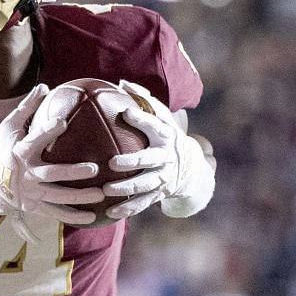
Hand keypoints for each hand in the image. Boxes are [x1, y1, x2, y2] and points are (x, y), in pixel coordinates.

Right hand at [0, 83, 107, 227]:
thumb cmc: (1, 150)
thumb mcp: (9, 127)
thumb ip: (27, 107)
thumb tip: (45, 86)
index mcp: (20, 152)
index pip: (35, 140)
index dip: (48, 131)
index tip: (63, 121)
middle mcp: (26, 174)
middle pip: (52, 173)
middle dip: (73, 172)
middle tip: (94, 168)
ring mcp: (31, 193)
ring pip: (58, 196)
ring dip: (80, 197)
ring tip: (100, 194)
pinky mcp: (34, 206)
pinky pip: (56, 213)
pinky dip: (73, 216)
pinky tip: (92, 217)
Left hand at [102, 80, 200, 221]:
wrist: (189, 166)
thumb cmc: (164, 135)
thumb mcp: (160, 117)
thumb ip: (143, 100)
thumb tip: (120, 83)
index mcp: (166, 135)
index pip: (154, 124)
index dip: (142, 118)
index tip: (125, 112)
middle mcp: (166, 157)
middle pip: (148, 159)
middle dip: (131, 161)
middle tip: (112, 162)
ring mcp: (163, 177)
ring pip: (144, 184)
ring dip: (125, 189)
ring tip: (106, 190)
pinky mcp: (159, 194)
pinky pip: (142, 203)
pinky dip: (127, 209)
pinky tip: (110, 213)